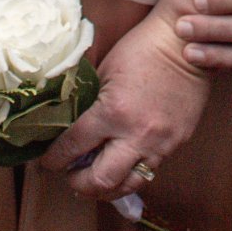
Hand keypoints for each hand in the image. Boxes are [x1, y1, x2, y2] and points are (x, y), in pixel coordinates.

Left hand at [42, 10, 211, 200]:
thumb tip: (70, 124)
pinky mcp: (177, 143)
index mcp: (113, 112)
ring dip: (106, 188)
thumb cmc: (142, 48)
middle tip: (69, 174)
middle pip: (100, 181)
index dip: (54, 159)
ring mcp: (161, 143)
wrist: (185, 42)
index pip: (73, 147)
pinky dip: (131, 172)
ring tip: (95, 178)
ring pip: (128, 186)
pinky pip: (150, 169)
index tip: (47, 161)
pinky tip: (122, 163)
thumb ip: (89, 102)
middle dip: (78, 183)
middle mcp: (136, 134)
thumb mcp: (105, 70)